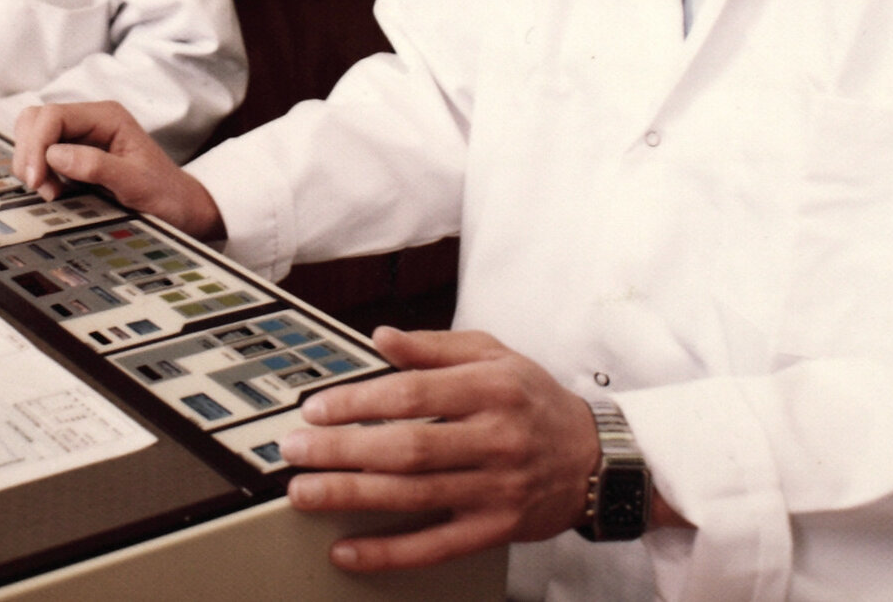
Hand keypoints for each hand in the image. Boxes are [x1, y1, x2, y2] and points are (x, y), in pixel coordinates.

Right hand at [12, 101, 224, 238]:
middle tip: (42, 187)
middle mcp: (91, 120)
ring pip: (34, 135)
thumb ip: (97, 166)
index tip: (37, 179)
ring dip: (32, 163)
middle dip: (30, 152)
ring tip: (51, 192)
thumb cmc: (166, 194)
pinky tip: (54, 191)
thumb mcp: (136, 183)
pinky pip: (42, 154)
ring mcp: (81, 136)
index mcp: (107, 116)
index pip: (53, 115)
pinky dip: (39, 171)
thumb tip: (56, 155)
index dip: (37, 145)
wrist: (181, 208)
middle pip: (37, 119)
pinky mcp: (75, 155)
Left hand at [280, 327, 600, 571]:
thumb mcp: (494, 354)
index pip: (413, 395)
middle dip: (342, 451)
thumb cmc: (535, 401)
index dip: (359, 402)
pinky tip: (347, 550)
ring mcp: (496, 490)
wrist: (598, 460)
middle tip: (293, 452)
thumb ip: (434, 346)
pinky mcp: (495, 531)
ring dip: (351, 497)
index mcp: (491, 389)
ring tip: (303, 492)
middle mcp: (495, 440)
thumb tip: (381, 338)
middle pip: (407, 449)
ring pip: (414, 497)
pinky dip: (388, 554)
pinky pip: (435, 547)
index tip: (316, 409)